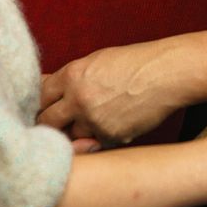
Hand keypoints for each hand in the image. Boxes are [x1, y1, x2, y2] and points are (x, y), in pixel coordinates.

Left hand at [38, 41, 183, 145]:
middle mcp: (79, 99)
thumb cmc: (133, 63)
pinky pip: (95, 144)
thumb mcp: (96, 61)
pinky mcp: (111, 137)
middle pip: (47, 122)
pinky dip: (99, 139)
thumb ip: (70, 78)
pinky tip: (112, 123)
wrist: (166, 73)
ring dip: (76, 133)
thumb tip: (44, 87)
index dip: (41, 103)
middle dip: (51, 124)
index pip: (39, 97)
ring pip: (71, 137)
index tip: (44, 108)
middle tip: (57, 124)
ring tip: (92, 121)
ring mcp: (94, 121)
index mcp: (72, 75)